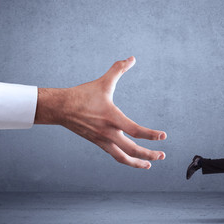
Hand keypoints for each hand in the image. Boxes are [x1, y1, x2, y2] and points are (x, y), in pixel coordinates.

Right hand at [34, 56, 166, 168]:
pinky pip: (115, 155)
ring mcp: (102, 140)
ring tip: (149, 165)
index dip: (151, 135)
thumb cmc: (82, 95)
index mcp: (112, 117)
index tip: (163, 137)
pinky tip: (133, 160)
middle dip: (149, 155)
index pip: (135, 130)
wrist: (60, 108)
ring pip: (123, 157)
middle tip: (162, 156)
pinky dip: (126, 159)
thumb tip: (131, 58)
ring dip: (137, 162)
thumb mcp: (103, 82)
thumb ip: (118, 70)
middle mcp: (108, 132)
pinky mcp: (98, 143)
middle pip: (132, 150)